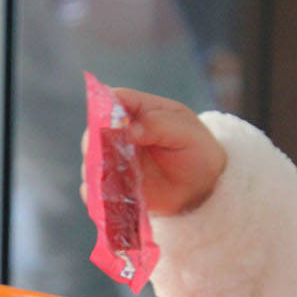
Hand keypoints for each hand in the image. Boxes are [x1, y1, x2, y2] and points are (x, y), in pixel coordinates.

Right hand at [81, 88, 226, 215]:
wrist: (204, 188)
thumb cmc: (198, 151)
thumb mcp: (186, 133)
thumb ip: (159, 125)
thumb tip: (130, 130)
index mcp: (141, 110)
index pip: (115, 99)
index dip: (106, 107)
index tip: (108, 123)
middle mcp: (122, 132)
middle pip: (95, 130)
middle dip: (96, 142)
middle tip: (107, 156)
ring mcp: (116, 159)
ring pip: (92, 160)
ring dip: (97, 169)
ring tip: (112, 180)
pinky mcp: (115, 184)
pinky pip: (96, 188)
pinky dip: (98, 192)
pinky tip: (110, 197)